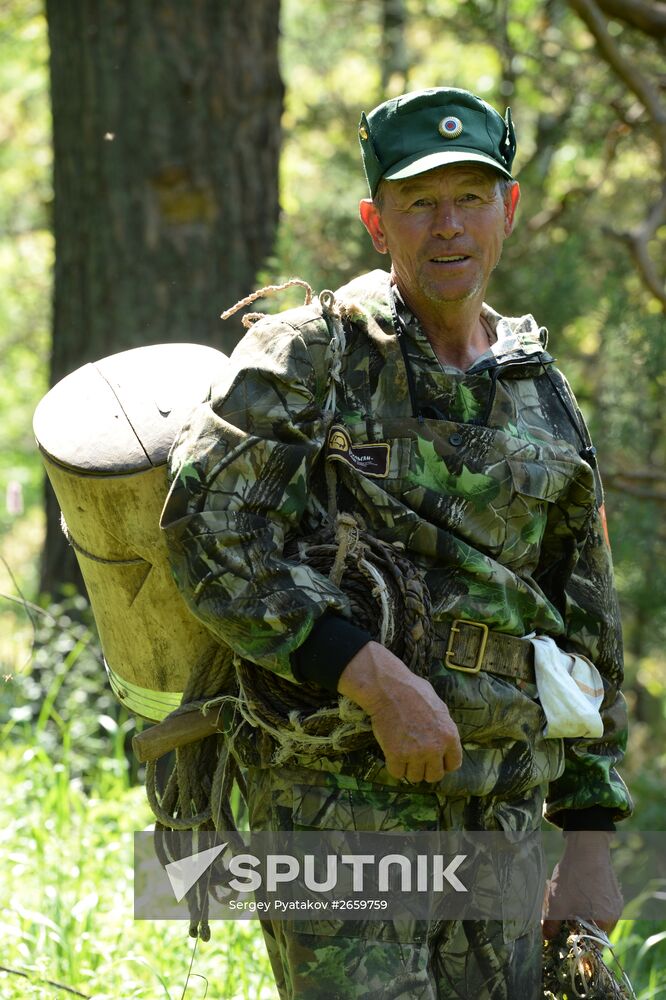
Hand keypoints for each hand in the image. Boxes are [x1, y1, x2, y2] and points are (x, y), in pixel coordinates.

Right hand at [338, 641, 461, 782]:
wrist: (389, 689)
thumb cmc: (413, 691)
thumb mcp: (439, 706)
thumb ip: (444, 727)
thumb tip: (444, 738)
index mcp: (449, 736)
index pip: (453, 765)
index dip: (443, 763)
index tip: (434, 759)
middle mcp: (435, 748)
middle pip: (434, 776)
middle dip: (425, 768)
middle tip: (416, 758)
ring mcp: (415, 753)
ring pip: (415, 778)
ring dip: (409, 768)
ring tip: (403, 754)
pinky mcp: (396, 755)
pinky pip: (397, 773)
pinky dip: (394, 766)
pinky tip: (392, 754)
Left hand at [542, 830, 622, 939]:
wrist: (585, 844)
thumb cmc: (574, 877)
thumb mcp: (557, 905)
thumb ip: (552, 926)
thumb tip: (548, 939)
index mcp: (607, 921)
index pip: (593, 943)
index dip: (576, 943)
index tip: (562, 939)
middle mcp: (615, 912)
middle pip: (592, 928)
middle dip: (574, 924)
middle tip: (558, 916)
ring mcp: (613, 898)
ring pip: (592, 912)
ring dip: (576, 909)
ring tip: (562, 897)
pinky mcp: (609, 885)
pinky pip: (595, 900)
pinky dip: (582, 898)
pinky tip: (570, 886)